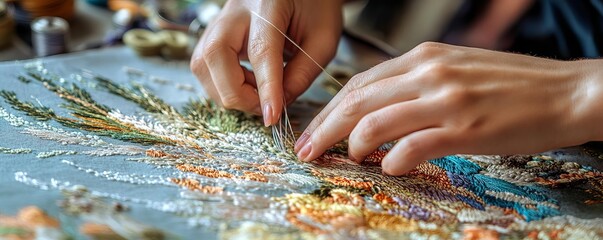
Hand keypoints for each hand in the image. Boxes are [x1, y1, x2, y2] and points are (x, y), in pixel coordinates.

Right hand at [190, 0, 342, 125]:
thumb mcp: (323, 40)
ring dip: (227, 90)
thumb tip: (278, 106)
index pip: (261, 51)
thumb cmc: (316, 8)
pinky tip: (248, 83)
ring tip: (258, 94)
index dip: (265, 88)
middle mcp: (236, 8)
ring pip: (202, 63)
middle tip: (264, 108)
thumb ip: (302, 74)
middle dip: (236, 92)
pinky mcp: (214, 31)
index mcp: (268, 3)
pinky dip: (223, 84)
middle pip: (215, 55)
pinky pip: (204, 65)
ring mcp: (220, 18)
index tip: (272, 117)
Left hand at [295, 42, 602, 175]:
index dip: (330, 110)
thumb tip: (376, 113)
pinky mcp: (465, 128)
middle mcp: (429, 73)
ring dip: (352, 146)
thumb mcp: (455, 70)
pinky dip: (391, 160)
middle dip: (324, 130)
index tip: (314, 130)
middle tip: (307, 151)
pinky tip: (389, 167)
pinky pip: (411, 146)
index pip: (359, 83)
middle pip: (356, 102)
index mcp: (423, 58)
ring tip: (349, 159)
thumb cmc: (511, 86)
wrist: (566, 92)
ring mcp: (445, 100)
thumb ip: (415, 86)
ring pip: (374, 122)